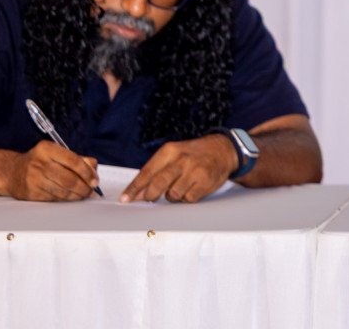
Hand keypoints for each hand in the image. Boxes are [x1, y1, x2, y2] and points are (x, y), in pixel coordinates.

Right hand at [7, 140, 98, 201]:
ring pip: (62, 191)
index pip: (73, 161)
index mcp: (47, 149)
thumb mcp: (56, 153)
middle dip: (84, 187)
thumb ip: (77, 158)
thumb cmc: (39, 162)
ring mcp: (33, 179)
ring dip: (77, 196)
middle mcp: (38, 163)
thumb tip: (93, 169)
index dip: (87, 172)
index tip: (94, 180)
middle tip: (91, 191)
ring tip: (83, 195)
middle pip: (69, 179)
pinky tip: (70, 197)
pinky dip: (65, 200)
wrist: (12, 172)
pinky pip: (54, 199)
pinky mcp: (30, 193)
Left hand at [121, 135, 235, 202]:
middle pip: (157, 184)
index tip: (125, 198)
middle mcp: (181, 159)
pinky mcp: (206, 181)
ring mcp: (194, 170)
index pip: (146, 172)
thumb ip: (155, 172)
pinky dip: (186, 198)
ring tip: (178, 187)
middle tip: (150, 197)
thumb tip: (137, 193)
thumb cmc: (193, 154)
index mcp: (169, 151)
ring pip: (172, 195)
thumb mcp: (173, 155)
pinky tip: (190, 189)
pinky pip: (188, 199)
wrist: (223, 149)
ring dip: (172, 196)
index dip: (134, 188)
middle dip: (150, 195)